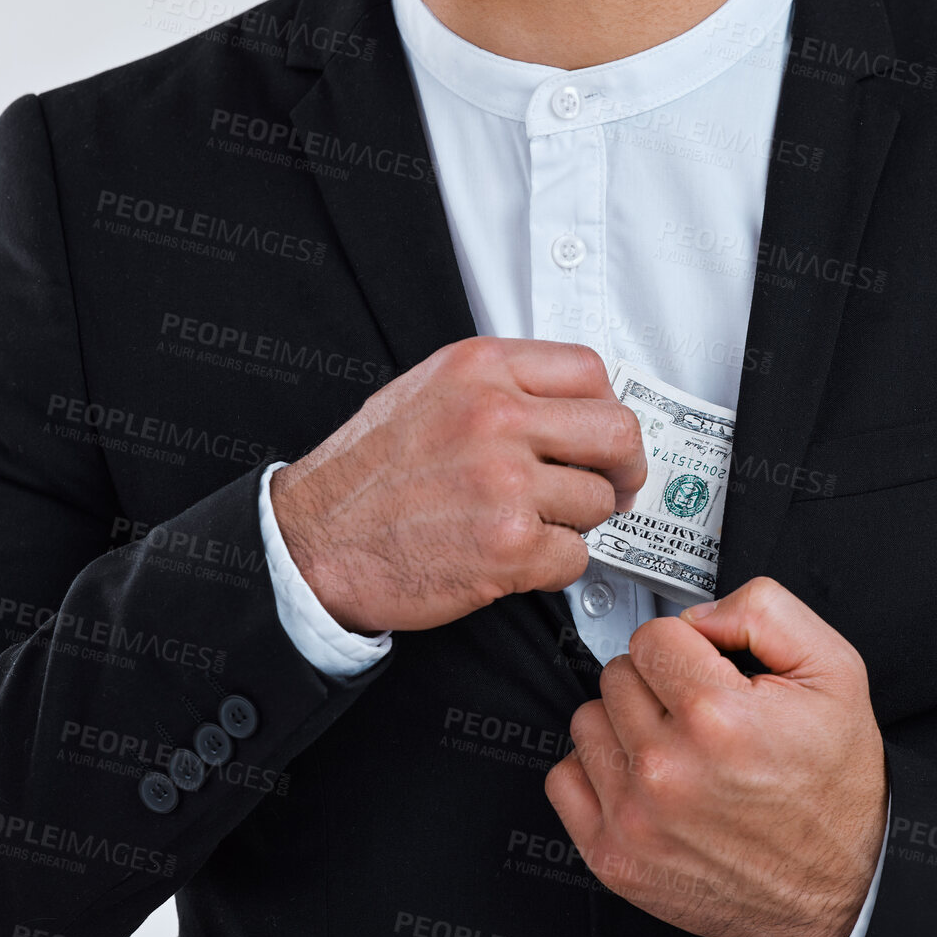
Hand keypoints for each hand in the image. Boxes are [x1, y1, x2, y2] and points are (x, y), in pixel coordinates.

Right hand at [269, 337, 645, 632]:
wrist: (312, 544)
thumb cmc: (364, 477)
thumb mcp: (428, 393)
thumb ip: (501, 389)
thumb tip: (574, 408)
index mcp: (480, 369)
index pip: (591, 372)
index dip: (609, 410)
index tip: (606, 437)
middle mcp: (497, 416)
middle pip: (616, 434)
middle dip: (623, 469)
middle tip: (614, 487)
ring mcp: (505, 481)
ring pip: (599, 503)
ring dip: (577, 524)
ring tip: (532, 525)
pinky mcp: (509, 545)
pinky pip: (575, 558)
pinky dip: (554, 567)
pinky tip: (516, 557)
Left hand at [545, 576, 887, 936]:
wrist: (845, 884)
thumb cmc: (836, 788)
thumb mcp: (834, 670)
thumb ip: (762, 612)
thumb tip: (696, 614)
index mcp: (717, 717)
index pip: (651, 636)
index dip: (687, 647)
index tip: (707, 671)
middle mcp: (668, 770)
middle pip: (617, 675)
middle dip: (658, 684)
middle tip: (700, 714)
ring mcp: (634, 819)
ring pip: (587, 721)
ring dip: (625, 725)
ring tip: (676, 747)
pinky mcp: (614, 858)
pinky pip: (564, 780)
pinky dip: (597, 772)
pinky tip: (644, 780)